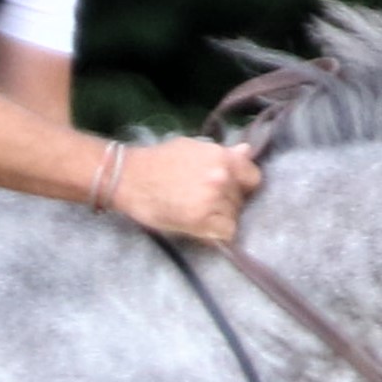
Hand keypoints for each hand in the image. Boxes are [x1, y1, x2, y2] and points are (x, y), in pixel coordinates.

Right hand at [108, 135, 261, 245]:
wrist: (128, 178)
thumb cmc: (157, 161)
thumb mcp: (191, 148)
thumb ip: (221, 153)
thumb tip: (247, 151)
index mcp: (221, 157)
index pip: (253, 177)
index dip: (242, 185)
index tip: (231, 189)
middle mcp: (222, 178)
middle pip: (241, 199)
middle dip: (227, 202)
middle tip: (203, 201)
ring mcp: (212, 200)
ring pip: (233, 217)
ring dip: (220, 218)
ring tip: (197, 212)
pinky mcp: (200, 221)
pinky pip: (225, 233)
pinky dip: (216, 233)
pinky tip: (200, 226)